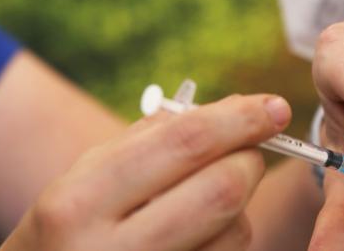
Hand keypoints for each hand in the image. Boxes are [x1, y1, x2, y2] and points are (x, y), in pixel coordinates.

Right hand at [0, 94, 291, 250]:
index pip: (185, 143)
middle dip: (250, 159)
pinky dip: (229, 235)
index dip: (241, 119)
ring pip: (236, 231)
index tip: (274, 106)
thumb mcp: (84, 179)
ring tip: (207, 198)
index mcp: (79, 201)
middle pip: (222, 190)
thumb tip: (235, 110)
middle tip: (251, 149)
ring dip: (242, 204)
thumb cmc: (69, 229)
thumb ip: (151, 138)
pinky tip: (201, 232)